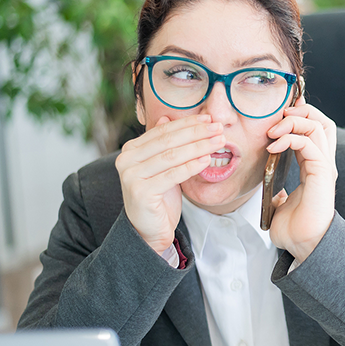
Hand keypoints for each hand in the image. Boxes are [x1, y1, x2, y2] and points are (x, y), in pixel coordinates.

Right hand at [115, 114, 224, 253]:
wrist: (149, 229)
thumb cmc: (159, 196)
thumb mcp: (162, 167)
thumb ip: (162, 144)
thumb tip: (166, 117)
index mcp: (131, 150)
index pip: (163, 131)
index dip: (186, 123)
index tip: (208, 118)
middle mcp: (126, 160)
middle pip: (168, 141)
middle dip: (196, 133)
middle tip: (218, 128)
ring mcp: (131, 176)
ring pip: (171, 156)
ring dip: (198, 147)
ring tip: (218, 142)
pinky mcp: (140, 192)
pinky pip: (172, 175)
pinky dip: (191, 166)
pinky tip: (206, 160)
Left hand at [266, 98, 337, 262]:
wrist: (303, 245)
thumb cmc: (295, 230)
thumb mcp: (282, 206)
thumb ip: (280, 194)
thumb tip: (276, 193)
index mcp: (315, 167)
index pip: (316, 130)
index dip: (300, 116)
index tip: (279, 115)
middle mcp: (323, 163)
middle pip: (322, 121)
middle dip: (301, 111)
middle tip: (278, 117)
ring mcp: (324, 167)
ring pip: (318, 127)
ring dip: (293, 122)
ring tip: (273, 131)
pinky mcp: (321, 173)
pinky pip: (309, 144)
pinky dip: (290, 138)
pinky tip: (274, 146)